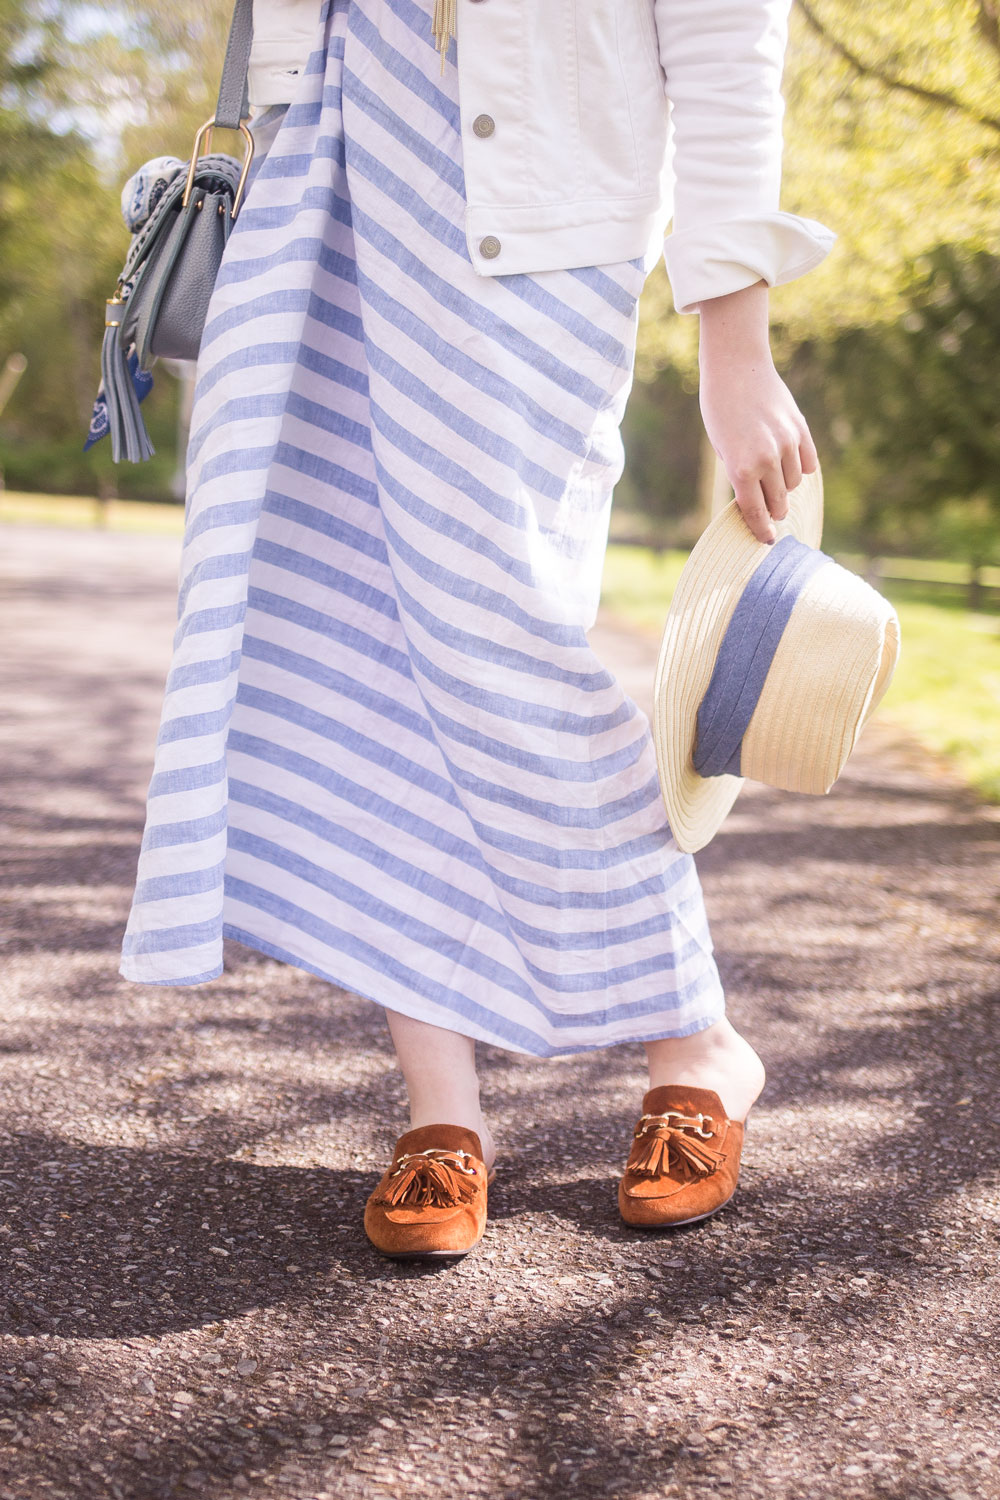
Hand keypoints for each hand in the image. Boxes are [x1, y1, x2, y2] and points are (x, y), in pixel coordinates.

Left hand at [696, 281, 817, 544]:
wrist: (736, 368)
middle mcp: (767, 460)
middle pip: (779, 503)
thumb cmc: (719, 409)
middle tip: (771, 510)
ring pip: (794, 484)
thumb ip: (741, 474)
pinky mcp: (801, 430)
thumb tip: (757, 497)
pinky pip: (807, 464)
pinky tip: (790, 465)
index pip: (755, 512)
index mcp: (741, 469)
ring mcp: (787, 445)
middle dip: (774, 510)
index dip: (762, 530)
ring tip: (773, 477)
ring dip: (785, 487)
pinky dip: (800, 469)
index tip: (768, 542)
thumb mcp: (722, 447)